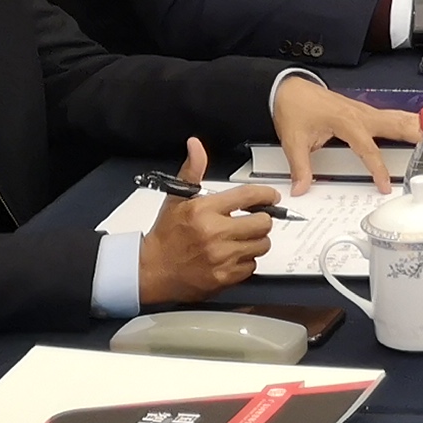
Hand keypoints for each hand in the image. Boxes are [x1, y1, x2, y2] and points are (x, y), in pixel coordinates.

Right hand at [135, 139, 277, 303]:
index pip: (248, 196)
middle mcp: (215, 233)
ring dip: (255, 241)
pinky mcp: (224, 277)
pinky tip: (232, 257)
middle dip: (261, 220)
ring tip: (241, 239)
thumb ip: (192, 171)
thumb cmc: (165, 235)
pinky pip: (252, 266)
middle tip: (252, 221)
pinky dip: (246, 261)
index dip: (266, 195)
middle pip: (263, 222)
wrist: (151, 271)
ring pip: (261, 245)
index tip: (271, 197)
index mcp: (204, 210)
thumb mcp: (176, 199)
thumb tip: (196, 145)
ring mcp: (221, 257)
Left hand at [269, 81, 412, 192]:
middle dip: (416, 132)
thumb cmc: (294, 107)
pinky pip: (390, 116)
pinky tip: (415, 125)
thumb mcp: (294, 140)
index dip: (378, 169)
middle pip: (395, 124)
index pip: (368, 149)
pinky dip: (406, 120)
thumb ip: (300, 167)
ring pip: (396, 117)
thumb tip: (302, 187)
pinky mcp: (363, 111)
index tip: (385, 185)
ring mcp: (364, 111)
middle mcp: (360, 114)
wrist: (289, 88)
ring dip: (416, 124)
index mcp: (346, 122)